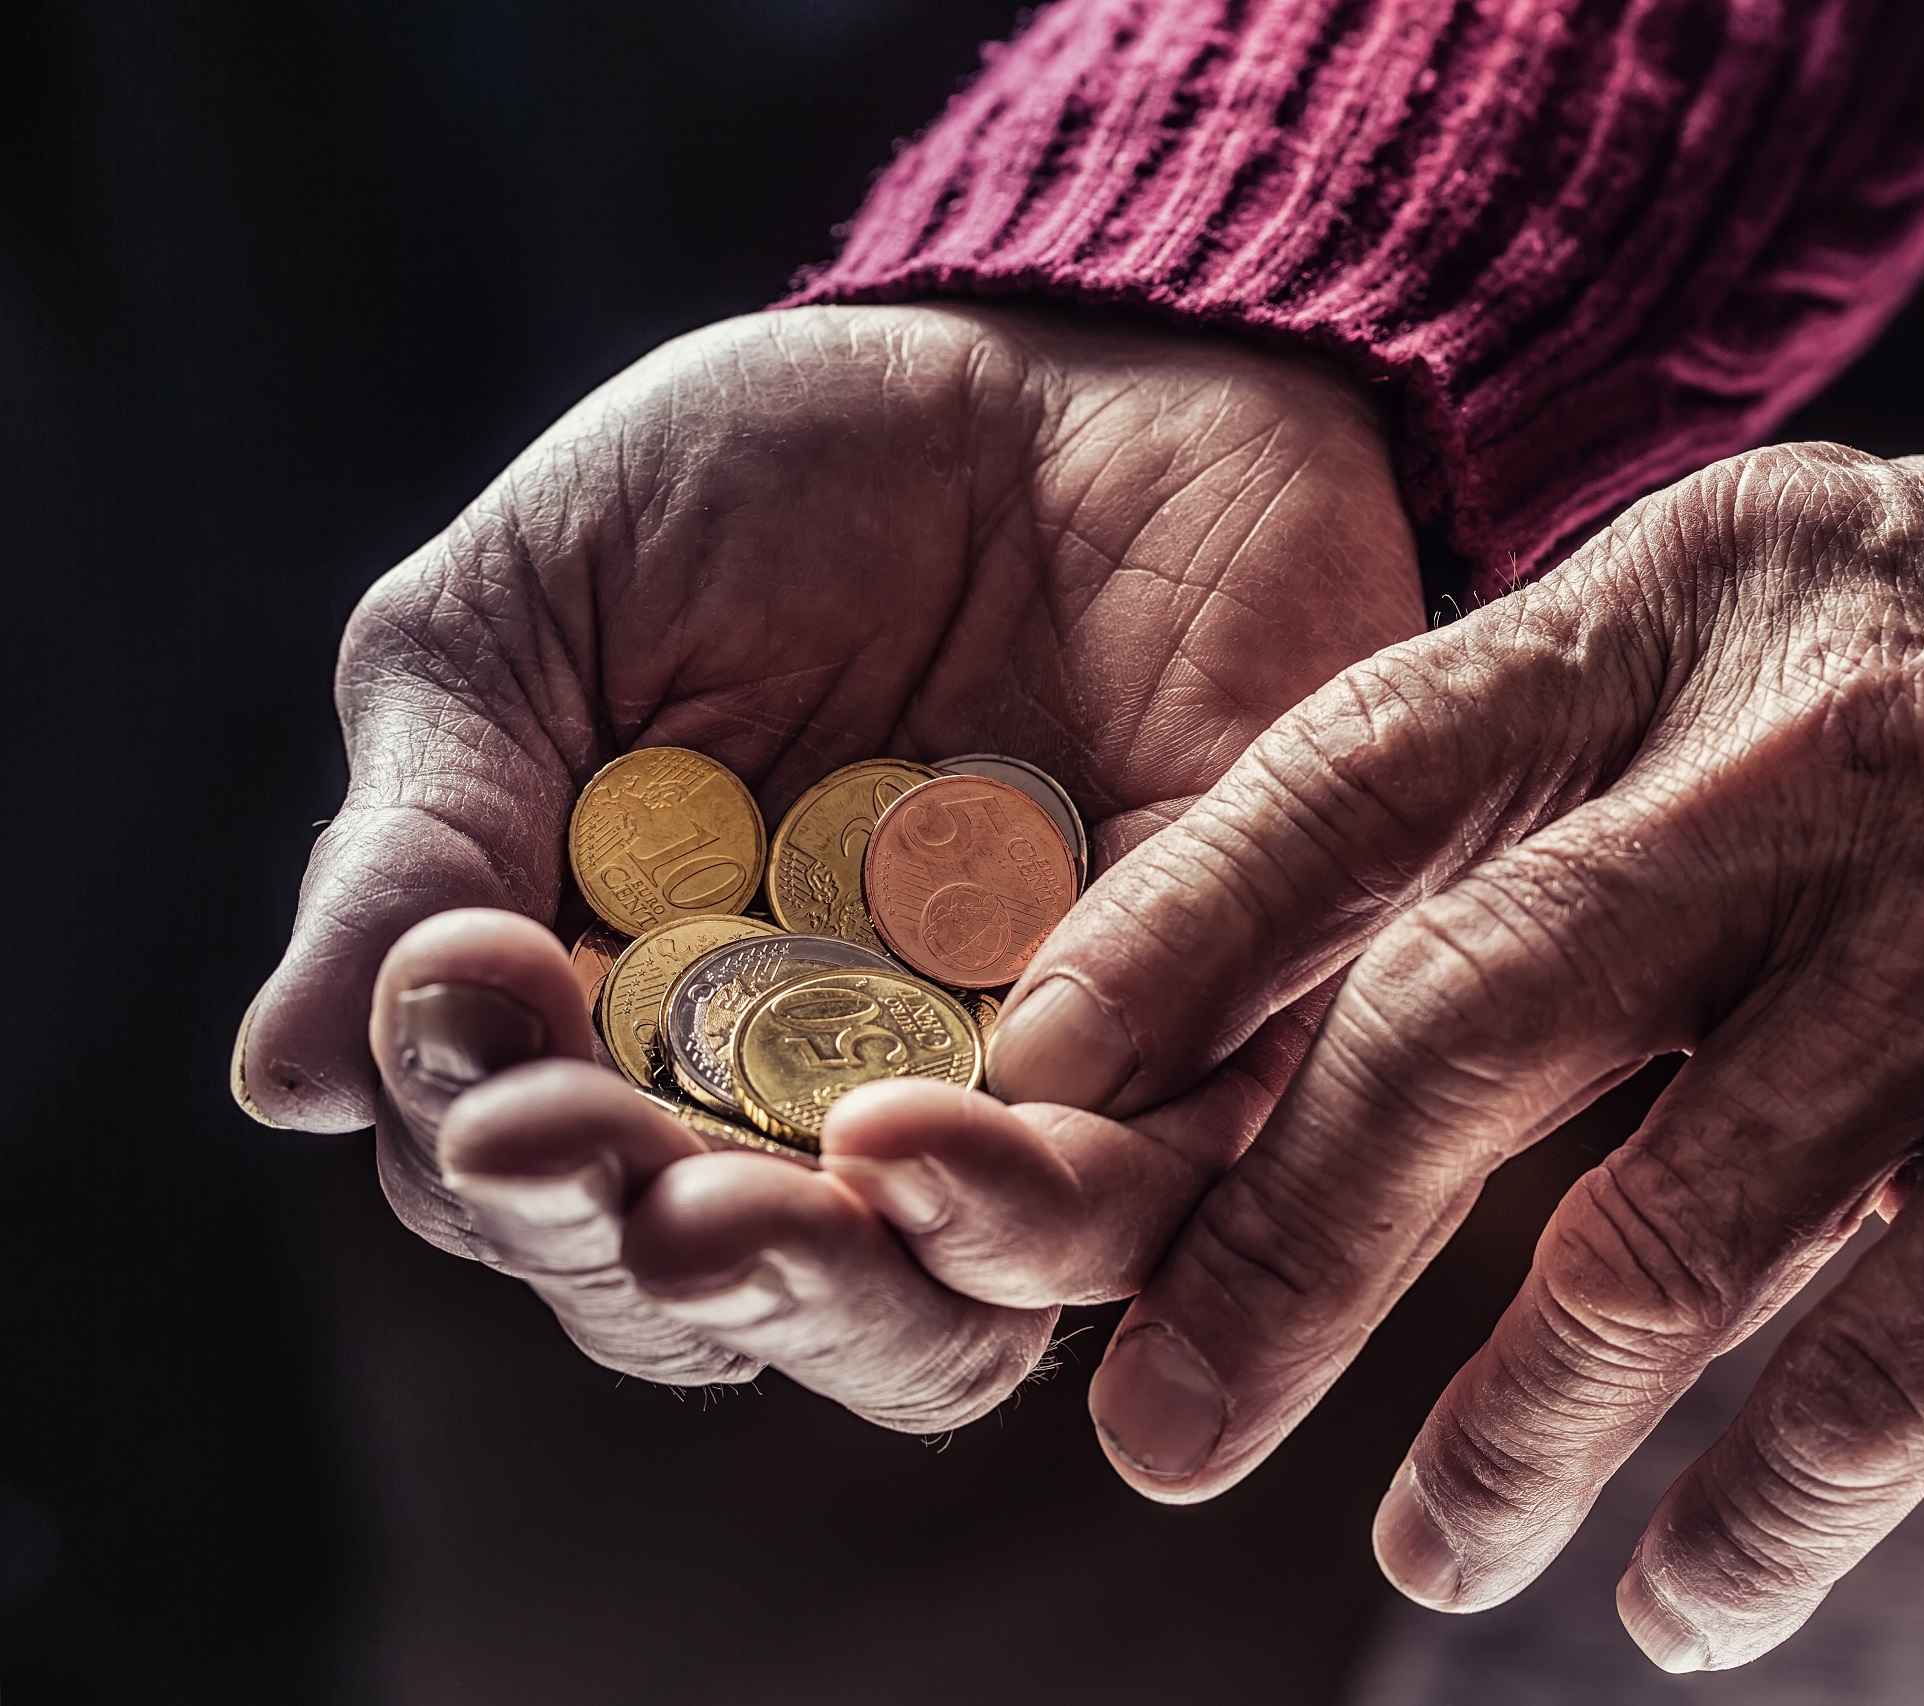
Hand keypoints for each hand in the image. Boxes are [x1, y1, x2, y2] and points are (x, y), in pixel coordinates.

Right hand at [234, 304, 1421, 1427]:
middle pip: (734, 1305)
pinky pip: (1138, 1201)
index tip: (488, 1077)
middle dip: (666, 1269)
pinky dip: (1030, 1205)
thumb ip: (429, 831)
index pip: (543, 1194)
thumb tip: (288, 1078)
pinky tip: (928, 1133)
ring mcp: (1016, 1091)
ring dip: (836, 1293)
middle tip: (621, 1196)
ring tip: (759, 1215)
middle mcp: (820, 1099)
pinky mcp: (1202, 1046)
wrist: (1079, 371)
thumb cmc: (779, 482)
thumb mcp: (534, 615)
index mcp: (632, 1022)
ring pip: (935, 1323)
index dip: (503, 1176)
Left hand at [961, 444, 1923, 1662]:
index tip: (1049, 1107)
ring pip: (1654, 1241)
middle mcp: (1827, 746)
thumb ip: (1617, 766)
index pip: (1366, 768)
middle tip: (1160, 1421)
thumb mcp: (1849, 628)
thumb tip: (1350, 973)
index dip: (1179, 945)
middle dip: (1277, 1255)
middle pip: (1458, 1030)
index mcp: (1711, 598)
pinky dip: (1762, 1507)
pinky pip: (1888, 1367)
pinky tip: (1689, 1594)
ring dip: (1509, 1432)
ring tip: (1431, 1548)